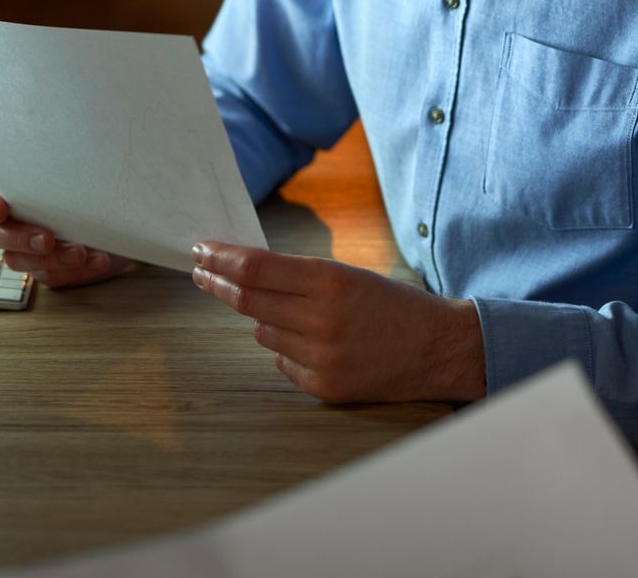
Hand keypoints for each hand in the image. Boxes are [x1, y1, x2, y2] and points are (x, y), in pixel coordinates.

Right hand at [0, 177, 132, 289]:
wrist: (122, 215)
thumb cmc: (96, 184)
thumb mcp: (80, 169)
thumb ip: (63, 165)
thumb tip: (68, 143)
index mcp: (8, 190)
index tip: (0, 209)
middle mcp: (10, 221)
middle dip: (19, 238)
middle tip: (46, 239)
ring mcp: (26, 249)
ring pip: (19, 261)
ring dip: (51, 258)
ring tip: (80, 252)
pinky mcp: (48, 270)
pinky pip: (54, 276)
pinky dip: (77, 270)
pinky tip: (98, 259)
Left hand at [190, 243, 487, 403]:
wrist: (436, 348)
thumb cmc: (390, 304)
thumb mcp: (347, 275)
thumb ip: (297, 276)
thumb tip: (241, 271)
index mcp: (330, 281)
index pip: (255, 269)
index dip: (221, 258)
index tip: (201, 250)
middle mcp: (322, 320)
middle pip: (247, 301)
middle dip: (218, 283)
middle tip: (202, 272)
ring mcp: (321, 357)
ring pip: (263, 333)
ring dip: (265, 319)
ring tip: (299, 314)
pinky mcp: (323, 386)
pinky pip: (282, 362)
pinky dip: (287, 348)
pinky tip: (318, 343)